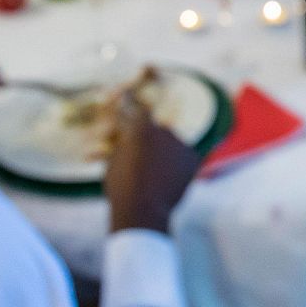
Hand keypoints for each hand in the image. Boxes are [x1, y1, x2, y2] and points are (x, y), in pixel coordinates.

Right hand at [105, 94, 202, 233]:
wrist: (144, 209)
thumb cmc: (121, 187)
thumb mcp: (112, 162)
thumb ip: (121, 145)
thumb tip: (123, 138)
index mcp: (140, 127)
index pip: (137, 109)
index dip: (132, 105)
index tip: (129, 98)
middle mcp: (163, 129)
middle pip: (157, 130)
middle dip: (150, 140)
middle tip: (143, 159)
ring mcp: (180, 143)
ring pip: (171, 144)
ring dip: (165, 154)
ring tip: (155, 175)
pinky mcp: (193, 156)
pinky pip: (184, 156)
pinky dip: (179, 164)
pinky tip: (169, 179)